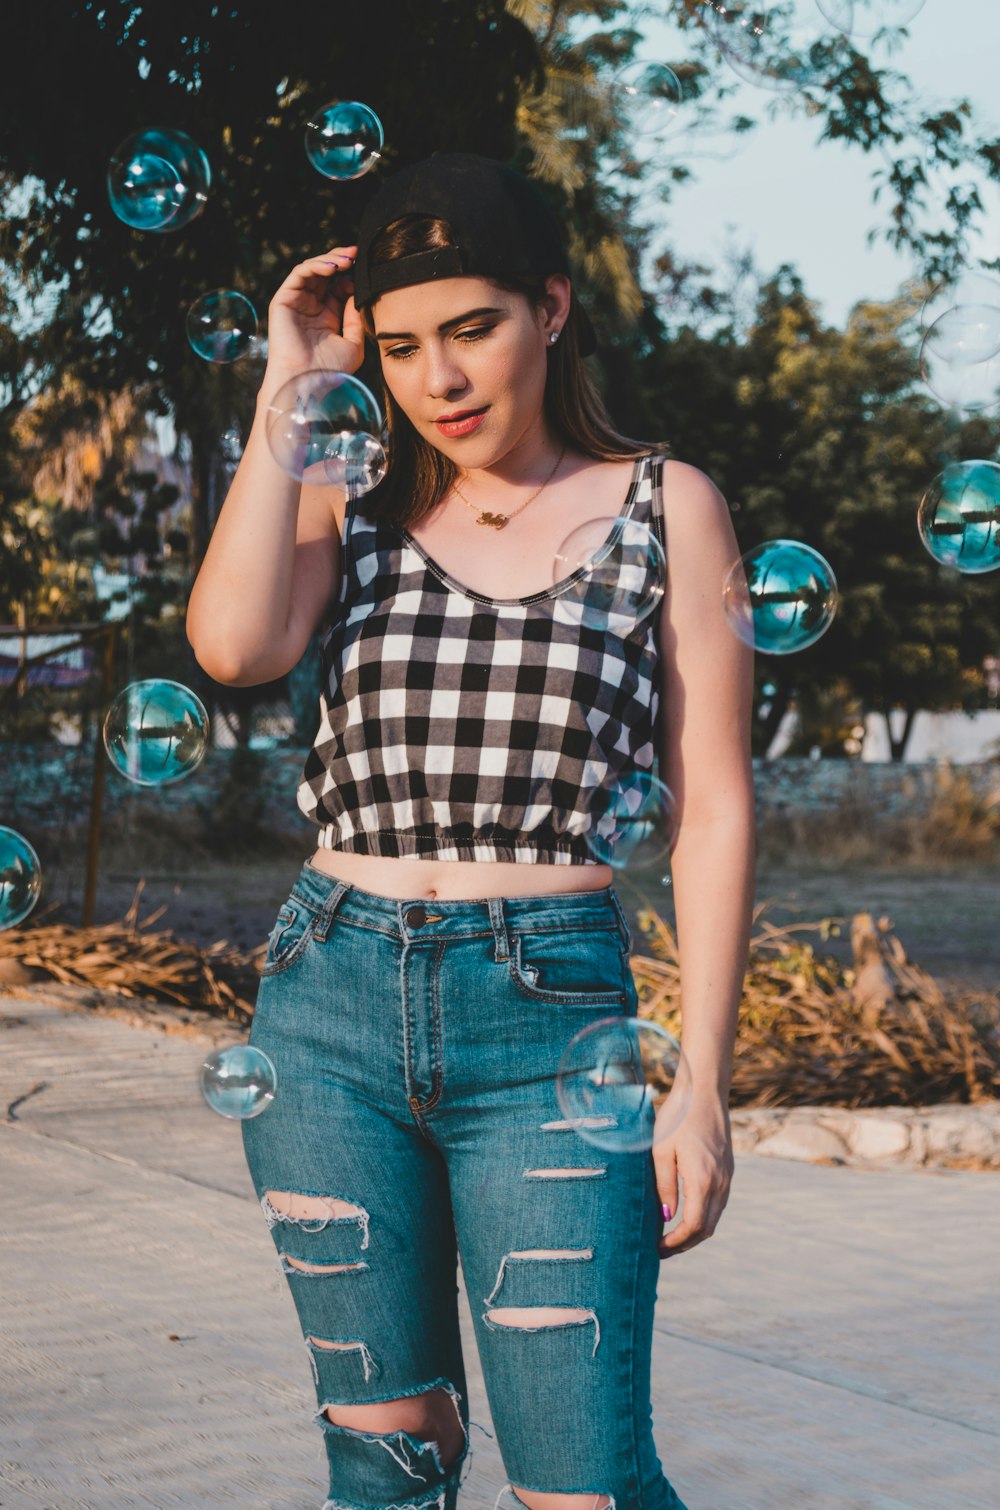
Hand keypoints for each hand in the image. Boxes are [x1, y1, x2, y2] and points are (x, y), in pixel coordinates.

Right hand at [264, 245, 364, 390]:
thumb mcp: (354, 345)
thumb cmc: (330, 371)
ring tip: (347, 259)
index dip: (352, 276)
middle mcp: (310, 308)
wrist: (307, 382)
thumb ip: (357, 320)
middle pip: (325, 274)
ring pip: (312, 270)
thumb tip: (359, 297)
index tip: (367, 272)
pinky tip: (332, 267)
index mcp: (326, 318)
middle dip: (342, 260)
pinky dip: (315, 266)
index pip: (338, 287)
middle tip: (357, 254)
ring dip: (330, 259)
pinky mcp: (283, 300)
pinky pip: (299, 274)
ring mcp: (296, 303)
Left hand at [654, 1095, 733, 1257]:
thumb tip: (667, 1217)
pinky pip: (718, 1202)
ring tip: (671, 1236)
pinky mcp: (728, 1169)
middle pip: (707, 1228)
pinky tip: (686, 1213)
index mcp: (703, 1180)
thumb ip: (664, 1186)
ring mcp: (727, 1176)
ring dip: (695, 1231)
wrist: (704, 1091)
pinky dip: (703, 1215)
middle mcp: (720, 1182)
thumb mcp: (661, 1151)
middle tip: (661, 1248)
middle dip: (685, 1243)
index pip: (694, 1227)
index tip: (658, 1247)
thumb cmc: (677, 1118)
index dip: (676, 1243)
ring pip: (715, 1216)